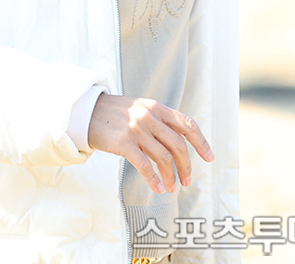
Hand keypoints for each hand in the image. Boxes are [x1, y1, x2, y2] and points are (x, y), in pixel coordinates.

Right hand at [87, 94, 213, 193]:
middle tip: (186, 181)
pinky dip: (153, 179)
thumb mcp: (139, 108)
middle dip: (186, 166)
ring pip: (163, 157)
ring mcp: (136, 129)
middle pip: (178, 145)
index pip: (187, 124)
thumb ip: (158, 120)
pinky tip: (157, 188)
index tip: (209, 158)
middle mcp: (148, 116)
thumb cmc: (114, 114)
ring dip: (170, 176)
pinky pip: (144, 165)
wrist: (86, 111)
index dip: (201, 142)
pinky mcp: (123, 142)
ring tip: (170, 188)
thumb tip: (180, 142)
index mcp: (156, 107)